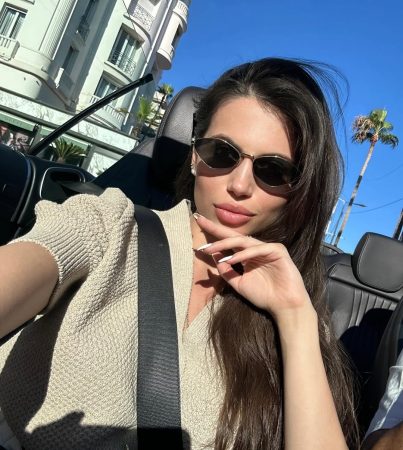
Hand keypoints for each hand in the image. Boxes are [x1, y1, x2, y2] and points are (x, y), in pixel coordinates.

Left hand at [194, 214, 314, 322]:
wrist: (284, 306)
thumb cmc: (264, 295)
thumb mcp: (238, 283)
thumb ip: (226, 271)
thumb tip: (213, 256)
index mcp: (246, 255)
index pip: (227, 242)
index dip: (212, 236)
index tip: (197, 225)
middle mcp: (255, 249)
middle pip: (232, 236)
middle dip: (215, 229)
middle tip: (199, 220)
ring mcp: (267, 248)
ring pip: (242, 241)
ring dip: (224, 244)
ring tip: (209, 249)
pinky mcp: (277, 250)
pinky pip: (256, 249)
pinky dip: (243, 254)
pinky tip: (231, 260)